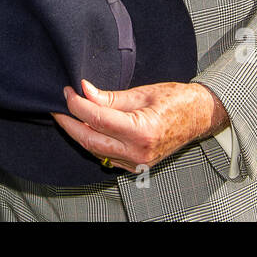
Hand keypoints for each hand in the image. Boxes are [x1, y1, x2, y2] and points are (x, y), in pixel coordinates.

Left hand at [51, 79, 225, 172]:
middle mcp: (138, 152)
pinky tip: (86, 128)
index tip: (67, 91)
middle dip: (69, 124)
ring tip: (68, 115)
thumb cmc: (176, 100)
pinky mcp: (136, 166)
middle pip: (91, 140)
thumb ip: (110, 97)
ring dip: (79, 134)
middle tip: (57, 107)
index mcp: (142, 131)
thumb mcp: (142, 93)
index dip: (77, 105)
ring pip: (97, 151)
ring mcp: (138, 162)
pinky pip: (107, 156)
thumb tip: (84, 90)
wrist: (200, 116)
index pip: (97, 119)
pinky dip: (94, 142)